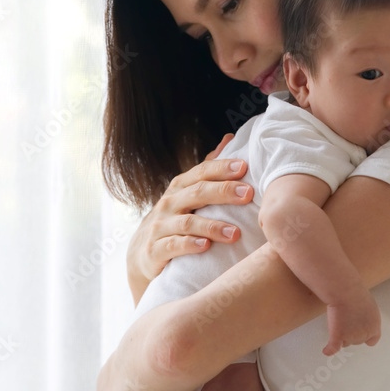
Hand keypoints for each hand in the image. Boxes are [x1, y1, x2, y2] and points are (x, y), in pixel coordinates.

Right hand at [126, 133, 253, 301]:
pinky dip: (189, 245)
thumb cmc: (173, 218)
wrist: (142, 252)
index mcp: (180, 187)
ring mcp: (161, 226)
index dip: (222, 168)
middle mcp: (169, 203)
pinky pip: (173, 245)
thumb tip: (229, 138)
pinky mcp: (156, 249)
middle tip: (247, 194)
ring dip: (212, 227)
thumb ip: (208, 168)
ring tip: (235, 232)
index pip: (202, 172)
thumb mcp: (187, 192)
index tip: (244, 167)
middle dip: (223, 192)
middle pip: (197, 193)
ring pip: (188, 222)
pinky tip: (206, 246)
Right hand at [322, 286, 381, 354]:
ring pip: (344, 342)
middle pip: (356, 341)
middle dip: (351, 333)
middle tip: (345, 319)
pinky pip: (334, 347)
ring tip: (337, 320)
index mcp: (374, 327)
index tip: (362, 335)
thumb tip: (362, 318)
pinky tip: (326, 351)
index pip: (372, 340)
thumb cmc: (356, 294)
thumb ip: (367, 316)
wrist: (346, 292)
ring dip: (341, 335)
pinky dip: (330, 350)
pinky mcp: (338, 336)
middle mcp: (364, 335)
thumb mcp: (369, 305)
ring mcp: (351, 337)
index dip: (365, 337)